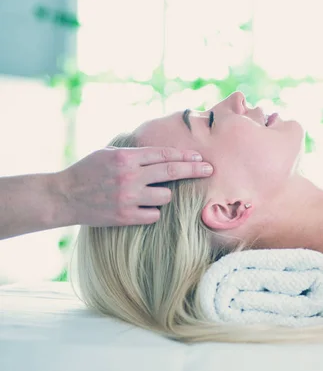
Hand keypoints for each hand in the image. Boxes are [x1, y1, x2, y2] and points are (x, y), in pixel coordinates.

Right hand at [57, 146, 213, 225]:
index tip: (200, 157)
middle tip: (210, 169)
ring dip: (164, 194)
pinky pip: (154, 215)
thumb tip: (166, 152)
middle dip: (195, 170)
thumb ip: (136, 153)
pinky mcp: (125, 217)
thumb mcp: (110, 153)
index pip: (164, 154)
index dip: (185, 156)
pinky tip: (140, 207)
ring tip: (148, 193)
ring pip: (165, 196)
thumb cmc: (89, 171)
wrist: (64, 196)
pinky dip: (152, 211)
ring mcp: (128, 198)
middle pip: (172, 172)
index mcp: (126, 158)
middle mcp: (129, 177)